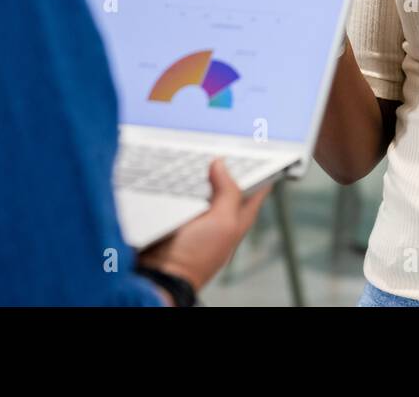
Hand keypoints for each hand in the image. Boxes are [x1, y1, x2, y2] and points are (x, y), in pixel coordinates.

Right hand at [137, 158, 270, 298]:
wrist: (159, 275)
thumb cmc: (194, 258)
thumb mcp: (222, 223)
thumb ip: (228, 193)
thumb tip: (222, 165)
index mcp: (236, 219)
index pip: (255, 190)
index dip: (259, 170)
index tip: (256, 149)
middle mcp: (217, 217)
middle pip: (226, 184)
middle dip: (225, 165)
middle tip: (221, 144)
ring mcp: (195, 216)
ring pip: (201, 185)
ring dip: (198, 170)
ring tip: (198, 151)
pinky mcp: (174, 215)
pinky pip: (178, 192)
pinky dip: (177, 180)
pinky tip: (174, 169)